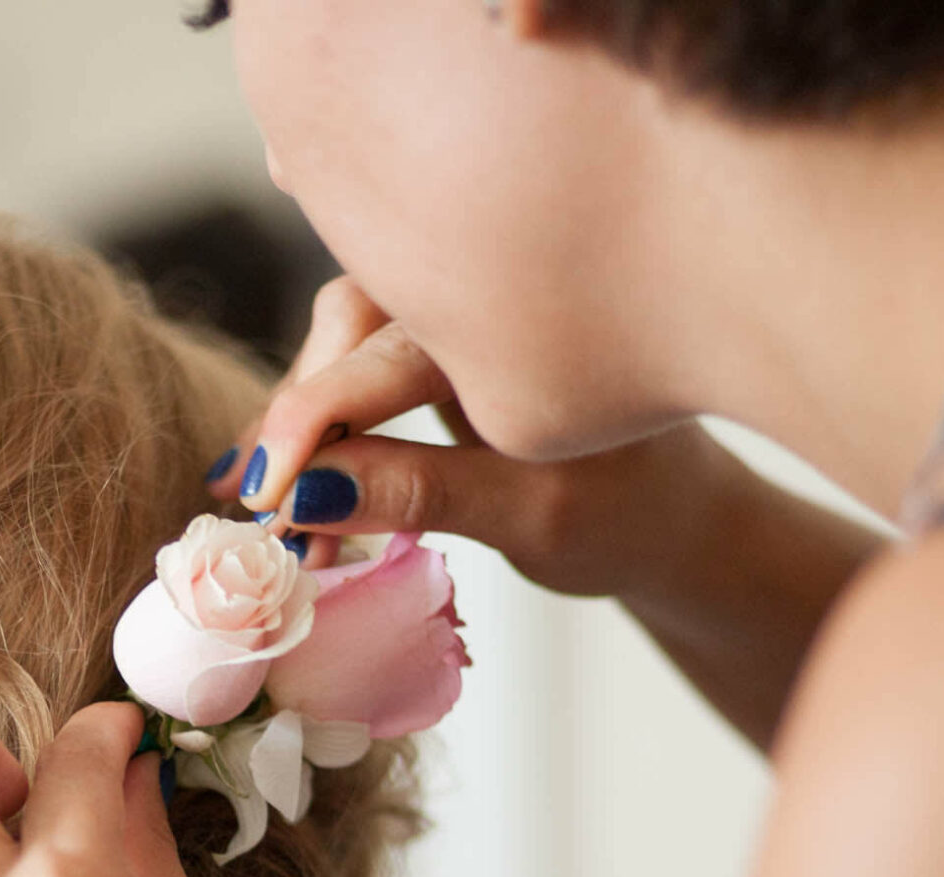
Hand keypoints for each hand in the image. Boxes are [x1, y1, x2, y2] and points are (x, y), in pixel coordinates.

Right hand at [212, 276, 744, 600]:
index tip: (262, 490)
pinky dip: (322, 425)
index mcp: (525, 316)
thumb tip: (305, 488)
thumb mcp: (534, 517)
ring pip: (344, 339)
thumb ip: (421, 491)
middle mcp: (488, 289)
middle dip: (298, 417)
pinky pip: (359, 360)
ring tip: (279, 520)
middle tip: (261, 511)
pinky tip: (291, 484)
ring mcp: (457, 311)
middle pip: (349, 321)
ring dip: (302, 425)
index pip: (385, 352)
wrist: (683, 515)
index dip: (307, 420)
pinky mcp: (437, 340)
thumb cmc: (632, 515)